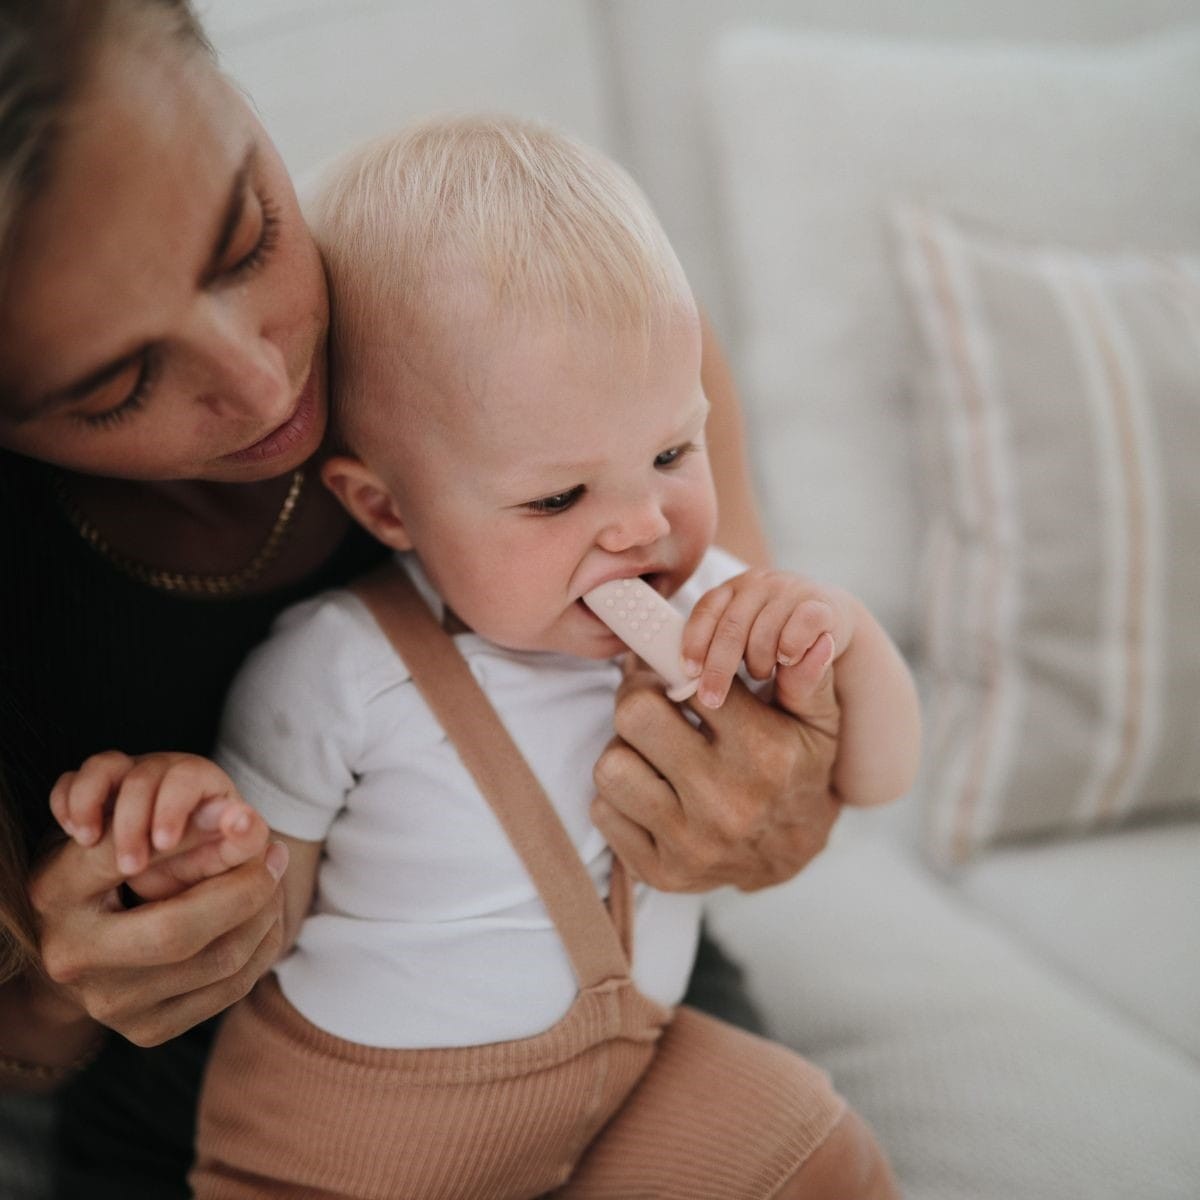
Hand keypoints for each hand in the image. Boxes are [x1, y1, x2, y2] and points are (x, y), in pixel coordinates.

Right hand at [29, 823, 287, 1046]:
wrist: (79, 947)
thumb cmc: (107, 873)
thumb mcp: (120, 836)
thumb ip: (170, 825)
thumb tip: (238, 815)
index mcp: (55, 894)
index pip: (126, 858)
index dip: (192, 838)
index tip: (245, 817)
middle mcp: (72, 957)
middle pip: (178, 930)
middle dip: (245, 888)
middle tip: (275, 854)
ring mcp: (109, 1003)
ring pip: (218, 961)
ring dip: (264, 914)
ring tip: (273, 879)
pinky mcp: (147, 1030)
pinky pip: (230, 988)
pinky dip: (263, 946)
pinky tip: (266, 916)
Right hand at [50, 751, 268, 887]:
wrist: (182, 872)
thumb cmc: (212, 860)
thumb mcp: (231, 856)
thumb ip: (243, 839)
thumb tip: (244, 819)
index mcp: (203, 780)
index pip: (186, 777)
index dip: (172, 807)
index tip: (164, 844)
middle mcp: (165, 771)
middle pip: (142, 775)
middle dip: (131, 821)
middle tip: (131, 866)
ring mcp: (128, 776)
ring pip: (102, 767)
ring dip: (91, 804)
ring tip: (89, 842)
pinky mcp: (96, 793)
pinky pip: (71, 781)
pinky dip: (66, 801)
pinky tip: (72, 833)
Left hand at [590, 654, 840, 892]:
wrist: (791, 854)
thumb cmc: (797, 771)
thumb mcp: (818, 722)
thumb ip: (807, 677)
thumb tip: (814, 639)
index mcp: (763, 755)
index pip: (689, 682)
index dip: (674, 667)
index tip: (675, 673)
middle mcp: (724, 802)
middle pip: (634, 716)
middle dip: (638, 699)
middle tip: (652, 701)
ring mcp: (689, 843)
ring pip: (610, 766)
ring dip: (625, 750)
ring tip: (652, 750)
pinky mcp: (659, 871)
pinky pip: (602, 810)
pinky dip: (618, 794)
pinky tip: (650, 788)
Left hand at [681, 568, 848, 709]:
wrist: (831, 626)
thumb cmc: (774, 642)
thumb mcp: (742, 644)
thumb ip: (718, 652)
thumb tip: (686, 670)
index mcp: (732, 590)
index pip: (706, 609)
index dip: (694, 640)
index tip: (688, 671)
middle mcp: (759, 583)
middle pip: (731, 625)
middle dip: (718, 667)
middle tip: (712, 698)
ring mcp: (791, 589)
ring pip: (764, 631)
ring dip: (759, 663)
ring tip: (762, 675)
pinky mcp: (822, 604)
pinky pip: (800, 627)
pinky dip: (791, 649)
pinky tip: (787, 661)